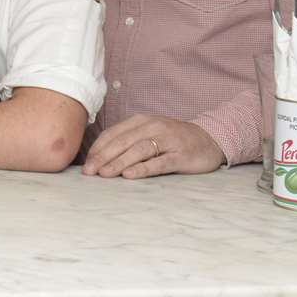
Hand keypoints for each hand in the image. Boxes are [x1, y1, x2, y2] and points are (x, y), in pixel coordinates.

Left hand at [82, 114, 225, 178]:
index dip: (98, 148)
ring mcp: (168, 141)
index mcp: (142, 121)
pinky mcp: (181, 155)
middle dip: (103, 157)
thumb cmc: (173, 139)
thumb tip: (98, 157)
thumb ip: (128, 140)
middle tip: (89, 172)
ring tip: (104, 174)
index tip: (86, 163)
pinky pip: (159, 162)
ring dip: (118, 163)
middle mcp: (154, 127)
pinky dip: (143, 169)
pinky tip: (129, 176)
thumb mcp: (149, 133)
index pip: (114, 133)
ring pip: (138, 151)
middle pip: (123, 142)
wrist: (210, 139)